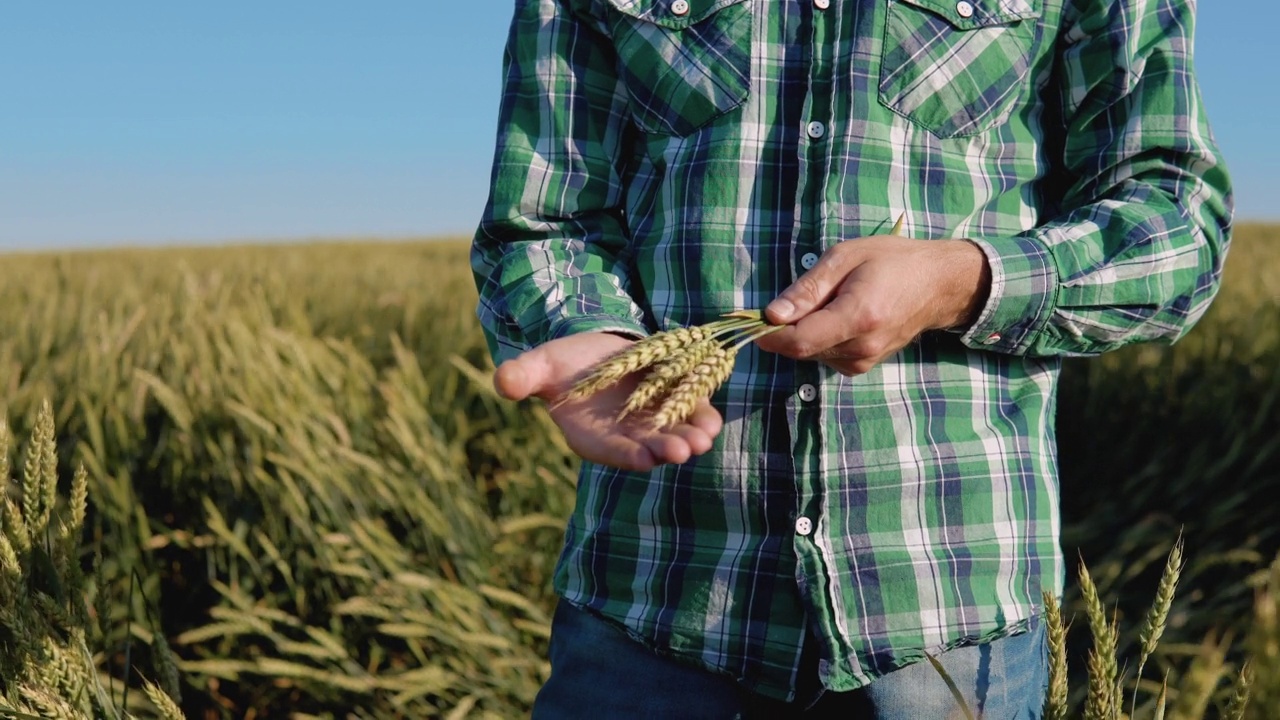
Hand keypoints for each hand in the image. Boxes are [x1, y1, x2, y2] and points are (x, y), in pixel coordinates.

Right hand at [493, 332, 723, 470]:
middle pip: (649, 449)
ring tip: (703, 437)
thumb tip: (502, 382)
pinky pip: (693, 415)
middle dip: (666, 449)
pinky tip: (712, 419)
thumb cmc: (563, 364)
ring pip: (676, 436)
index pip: (611, 450)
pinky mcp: (676, 405)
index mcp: (592, 436)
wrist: (597, 350)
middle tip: (683, 450)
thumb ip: (523, 375)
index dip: (626, 454)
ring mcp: (653, 423)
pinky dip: (703, 417)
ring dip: (691, 438)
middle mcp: (626, 437)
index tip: (643, 458)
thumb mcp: (542, 365)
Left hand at [754, 235, 990, 374]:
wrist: (938, 284)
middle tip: (789, 298)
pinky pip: (825, 355)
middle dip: (783, 329)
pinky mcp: (862, 366)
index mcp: (858, 317)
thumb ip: (807, 289)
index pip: (798, 342)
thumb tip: (772, 315)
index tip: (752, 319)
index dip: (768, 335)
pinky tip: (835, 315)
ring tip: (825, 300)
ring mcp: (864, 361)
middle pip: (801, 349)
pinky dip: (818, 337)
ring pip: (811, 353)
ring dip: (803, 331)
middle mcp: (861, 347)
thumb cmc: (892, 261)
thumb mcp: (845, 258)